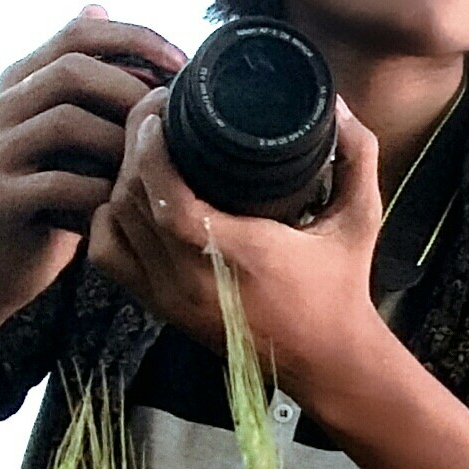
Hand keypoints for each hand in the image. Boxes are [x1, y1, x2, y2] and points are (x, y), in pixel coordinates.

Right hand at [0, 5, 186, 316]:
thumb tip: (102, 3)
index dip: (134, 37)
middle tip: (169, 116)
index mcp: (19, 80)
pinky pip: (61, 183)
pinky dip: (102, 191)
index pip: (77, 32)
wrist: (14, 260)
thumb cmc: (63, 190)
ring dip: (120, 141)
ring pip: (66, 122)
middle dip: (130, 88)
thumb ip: (91, 76)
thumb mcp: (81, 130)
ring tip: (150, 163)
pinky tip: (125, 203)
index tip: (182, 61)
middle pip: (70, 70)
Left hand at [88, 88, 383, 391]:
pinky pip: (108, 256)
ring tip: (146, 148)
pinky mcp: (160, 307)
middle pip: (132, 202)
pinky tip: (132, 198)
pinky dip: (108, 221)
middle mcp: (192, 280)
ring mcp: (169, 296)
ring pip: (116, 224)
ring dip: (122, 180)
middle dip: (134, 150)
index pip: (169, 201)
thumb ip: (357, 155)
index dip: (153, 152)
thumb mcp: (360, 218)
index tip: (161, 111)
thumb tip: (336, 105)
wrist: (324, 363)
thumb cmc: (339, 288)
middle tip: (153, 114)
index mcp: (239, 254)